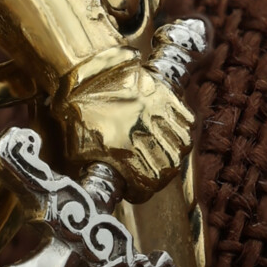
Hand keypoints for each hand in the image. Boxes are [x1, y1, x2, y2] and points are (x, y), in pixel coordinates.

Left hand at [58, 51, 192, 196]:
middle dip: (157, 174)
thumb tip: (111, 192)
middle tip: (147, 170)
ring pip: (182, 145)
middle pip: (168, 168)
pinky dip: (180, 129)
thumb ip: (98, 175)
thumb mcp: (79, 152)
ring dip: (172, 151)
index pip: (147, 185)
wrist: (87, 74)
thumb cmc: (80, 114)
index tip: (135, 188)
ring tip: (157, 149)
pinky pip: (188, 122)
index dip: (140, 190)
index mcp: (121, 150)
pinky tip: (165, 129)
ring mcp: (160, 113)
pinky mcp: (169, 96)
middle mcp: (144, 133)